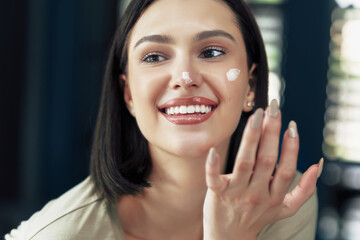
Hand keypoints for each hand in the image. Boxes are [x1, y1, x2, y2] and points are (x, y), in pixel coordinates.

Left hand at [203, 100, 321, 239]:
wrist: (229, 238)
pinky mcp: (216, 195)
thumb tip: (317, 165)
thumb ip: (303, 190)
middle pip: (266, 160)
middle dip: (271, 132)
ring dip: (251, 138)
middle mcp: (257, 193)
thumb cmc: (257, 217)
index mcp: (274, 195)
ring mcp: (236, 194)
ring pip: (245, 163)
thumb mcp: (284, 208)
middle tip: (273, 108)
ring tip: (256, 116)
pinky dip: (212, 166)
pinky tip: (213, 150)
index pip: (285, 169)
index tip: (291, 125)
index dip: (291, 147)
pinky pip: (214, 179)